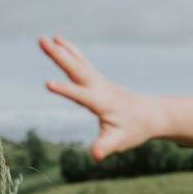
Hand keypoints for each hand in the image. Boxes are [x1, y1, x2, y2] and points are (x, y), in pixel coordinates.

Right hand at [39, 35, 152, 160]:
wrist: (151, 115)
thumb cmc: (134, 130)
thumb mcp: (120, 141)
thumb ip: (107, 146)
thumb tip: (96, 155)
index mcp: (102, 103)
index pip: (81, 96)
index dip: (65, 90)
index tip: (47, 83)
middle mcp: (99, 88)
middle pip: (77, 70)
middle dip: (59, 56)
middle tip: (41, 41)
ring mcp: (99, 81)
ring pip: (78, 62)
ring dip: (62, 50)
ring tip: (45, 38)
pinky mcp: (98, 80)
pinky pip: (82, 62)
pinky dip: (71, 51)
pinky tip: (60, 42)